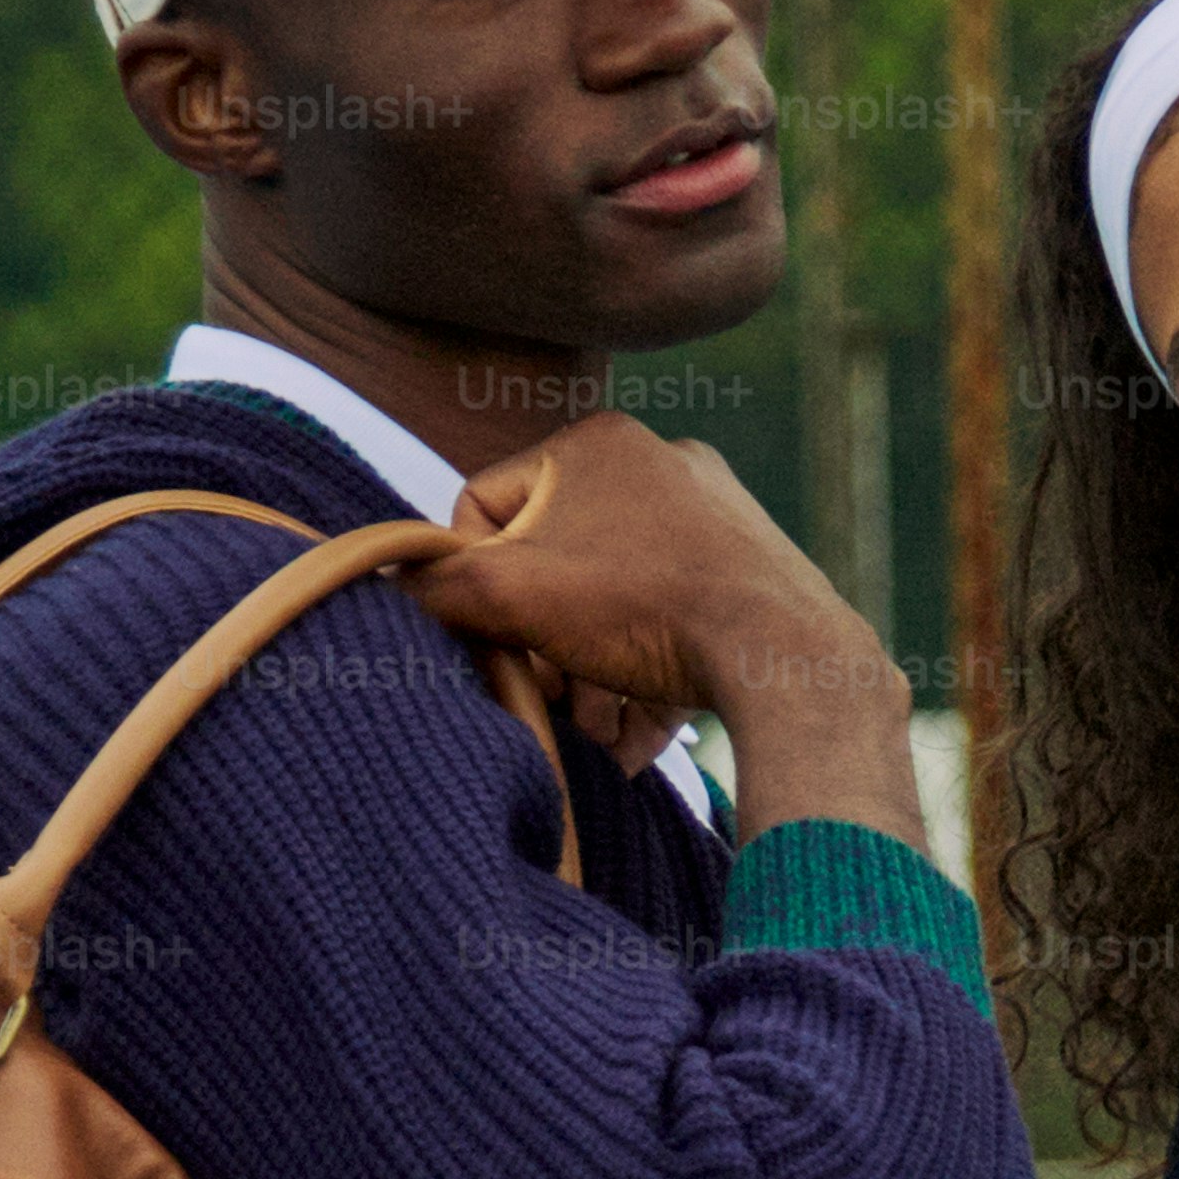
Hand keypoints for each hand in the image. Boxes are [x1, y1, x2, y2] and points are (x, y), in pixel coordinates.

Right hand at [401, 415, 923, 851]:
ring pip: (613, 602)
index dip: (473, 583)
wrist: (784, 653)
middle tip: (545, 696)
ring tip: (595, 732)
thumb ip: (439, 585)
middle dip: (540, 643)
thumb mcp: (510, 592)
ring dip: (589, 673)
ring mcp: (713, 515)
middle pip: (554, 564)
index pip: (485, 507)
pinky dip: (645, 677)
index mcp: (594, 441)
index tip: (494, 639)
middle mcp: (658, 463)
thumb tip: (394, 585)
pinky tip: (637, 737)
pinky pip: (671, 622)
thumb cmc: (642, 608)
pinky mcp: (751, 571)